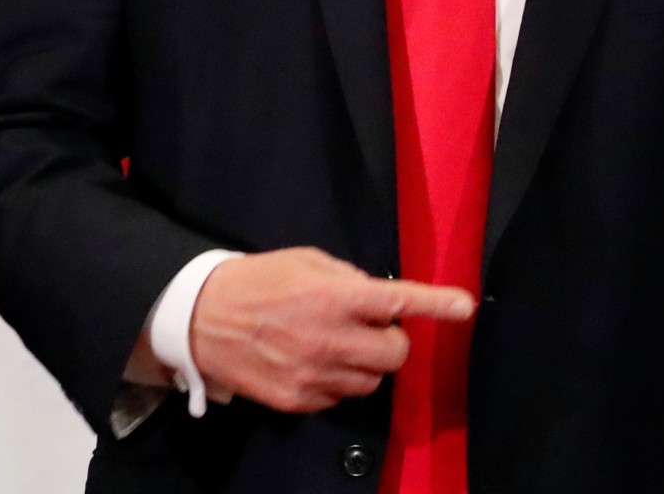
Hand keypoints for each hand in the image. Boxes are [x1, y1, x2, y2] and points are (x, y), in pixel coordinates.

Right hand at [189, 247, 475, 413]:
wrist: (199, 318)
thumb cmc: (260, 280)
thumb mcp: (309, 262)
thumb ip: (350, 280)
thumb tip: (382, 298)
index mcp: (334, 297)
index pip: (399, 301)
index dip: (436, 304)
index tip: (464, 306)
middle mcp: (329, 339)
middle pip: (396, 354)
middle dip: (393, 339)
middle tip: (374, 326)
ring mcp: (313, 375)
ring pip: (372, 381)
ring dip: (368, 363)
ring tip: (340, 344)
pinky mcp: (296, 400)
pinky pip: (340, 397)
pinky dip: (339, 381)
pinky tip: (316, 362)